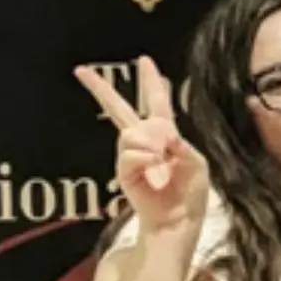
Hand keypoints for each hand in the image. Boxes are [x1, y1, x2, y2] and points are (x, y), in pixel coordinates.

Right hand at [74, 56, 208, 234]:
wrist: (180, 220)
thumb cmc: (191, 194)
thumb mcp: (199, 166)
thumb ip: (185, 148)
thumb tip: (165, 137)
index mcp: (166, 136)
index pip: (157, 103)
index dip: (152, 82)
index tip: (144, 61)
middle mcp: (144, 142)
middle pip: (119, 110)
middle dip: (101, 90)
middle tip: (81, 71)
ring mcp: (131, 156)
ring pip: (131, 133)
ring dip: (149, 143)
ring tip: (162, 159)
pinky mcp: (123, 171)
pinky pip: (130, 153)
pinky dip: (145, 158)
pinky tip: (154, 167)